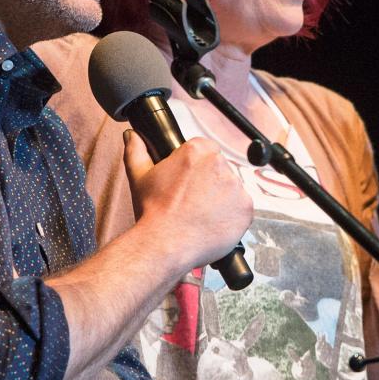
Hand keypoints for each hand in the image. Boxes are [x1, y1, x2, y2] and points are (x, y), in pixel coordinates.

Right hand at [123, 131, 252, 269]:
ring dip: (222, 199)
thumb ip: (136, 150)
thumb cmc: (153, 211)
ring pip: (231, 189)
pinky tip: (212, 223)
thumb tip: (132, 135)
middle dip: (209, 182)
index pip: (205, 149)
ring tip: (201, 214)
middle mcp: (219, 164)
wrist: (165, 243)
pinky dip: (231, 216)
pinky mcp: (246, 208)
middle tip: (192, 200)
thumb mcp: (139, 176)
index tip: (188, 182)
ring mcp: (236, 186)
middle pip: (220, 169)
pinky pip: (242, 209)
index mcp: (197, 150)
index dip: (196, 167)